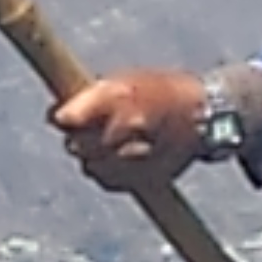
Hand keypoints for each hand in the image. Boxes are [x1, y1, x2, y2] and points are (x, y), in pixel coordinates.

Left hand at [48, 69, 203, 192]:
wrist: (206, 113)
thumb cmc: (160, 89)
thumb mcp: (124, 79)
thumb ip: (90, 98)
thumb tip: (55, 117)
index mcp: (117, 96)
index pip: (67, 118)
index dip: (61, 119)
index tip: (61, 118)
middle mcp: (125, 126)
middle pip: (76, 145)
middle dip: (77, 138)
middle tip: (87, 131)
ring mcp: (136, 155)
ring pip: (91, 166)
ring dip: (92, 158)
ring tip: (108, 143)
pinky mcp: (145, 177)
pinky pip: (109, 181)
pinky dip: (108, 172)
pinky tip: (120, 158)